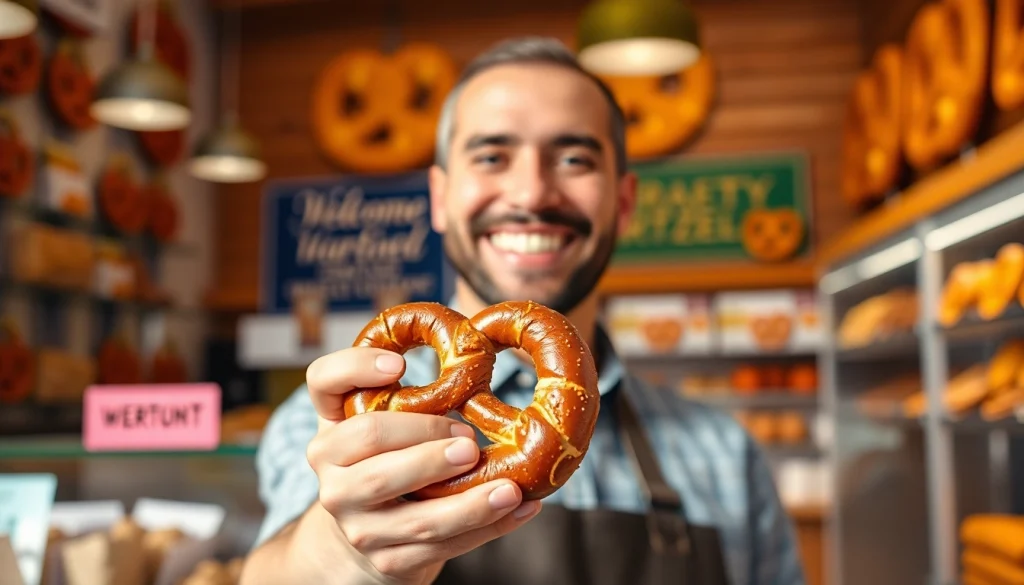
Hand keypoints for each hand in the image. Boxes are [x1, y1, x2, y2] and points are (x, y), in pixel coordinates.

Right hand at [302, 347, 542, 584]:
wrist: (369, 533)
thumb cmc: (388, 463)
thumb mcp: (385, 426)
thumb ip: (406, 395)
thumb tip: (467, 370)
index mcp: (331, 429)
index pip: (324, 383)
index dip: (356, 367)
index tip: (400, 365)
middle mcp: (331, 476)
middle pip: (371, 448)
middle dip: (425, 445)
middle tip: (470, 444)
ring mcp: (356, 523)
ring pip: (414, 514)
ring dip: (468, 502)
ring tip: (509, 488)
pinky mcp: (386, 560)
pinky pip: (441, 548)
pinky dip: (485, 528)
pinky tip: (518, 510)